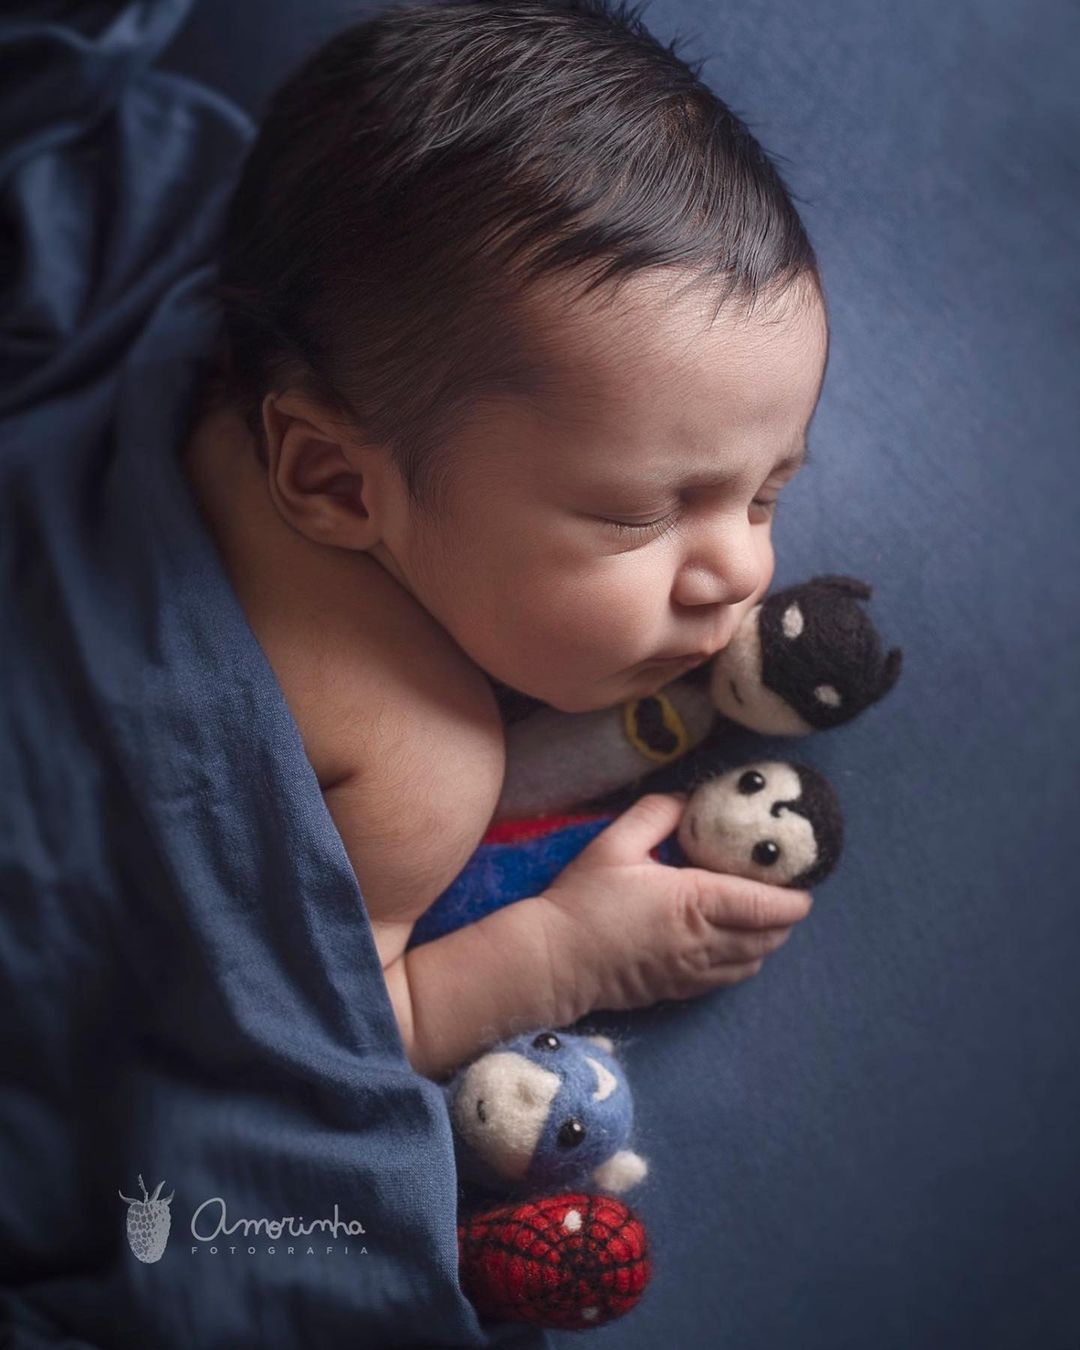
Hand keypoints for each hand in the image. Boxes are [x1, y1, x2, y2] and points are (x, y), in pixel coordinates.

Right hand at [537, 792, 812, 1014]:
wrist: (554, 960)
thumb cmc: (583, 899)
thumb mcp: (614, 843)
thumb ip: (657, 813)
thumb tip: (689, 800)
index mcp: (694, 902)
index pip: (766, 905)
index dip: (794, 896)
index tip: (801, 880)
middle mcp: (703, 942)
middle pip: (770, 937)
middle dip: (785, 917)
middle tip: (781, 891)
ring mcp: (694, 972)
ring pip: (754, 961)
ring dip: (766, 940)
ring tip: (758, 915)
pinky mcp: (680, 990)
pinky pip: (729, 979)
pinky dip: (742, 960)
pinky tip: (729, 940)